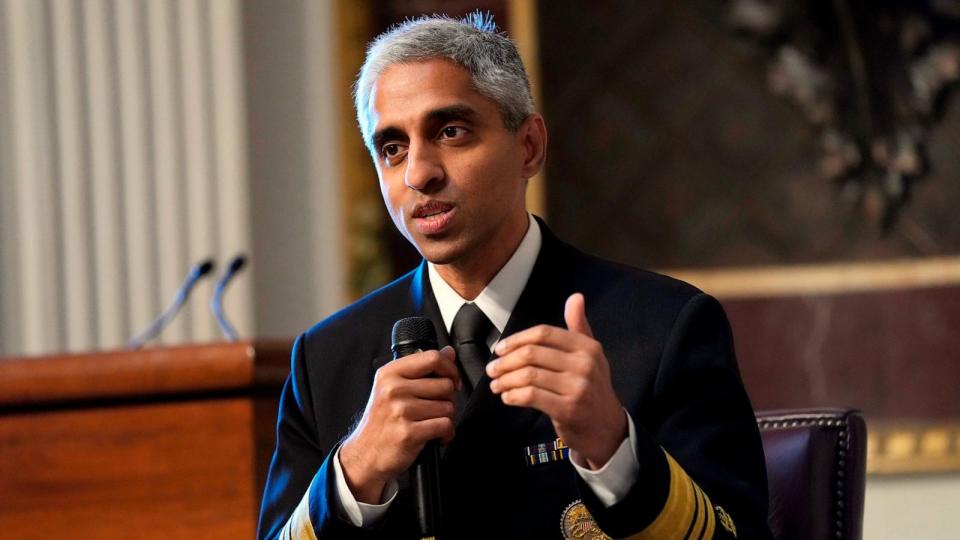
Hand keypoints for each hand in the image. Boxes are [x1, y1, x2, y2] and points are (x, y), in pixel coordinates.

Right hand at [340, 346, 458, 503]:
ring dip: (445, 419)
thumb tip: (448, 352)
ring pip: (448, 407)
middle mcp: (393, 389)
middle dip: (447, 399)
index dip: (450, 369)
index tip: (451, 380)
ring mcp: (400, 411)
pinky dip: (446, 434)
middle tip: (435, 409)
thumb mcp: (393, 389)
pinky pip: (445, 426)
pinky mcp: (409, 432)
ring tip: (430, 424)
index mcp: (389, 373)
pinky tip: (435, 437)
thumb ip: (421, 369)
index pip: (432, 358)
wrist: (364, 455)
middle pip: (445, 384)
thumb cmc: (381, 422)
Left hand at [487, 293, 626, 468]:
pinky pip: (531, 396)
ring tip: (495, 384)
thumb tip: (575, 296)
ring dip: (505, 380)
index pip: (544, 333)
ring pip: (528, 375)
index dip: (516, 339)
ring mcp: (577, 387)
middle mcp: (585, 364)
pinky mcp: (568, 409)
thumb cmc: (592, 388)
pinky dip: (513, 395)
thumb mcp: (591, 356)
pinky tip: (507, 397)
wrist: (607, 428)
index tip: (500, 349)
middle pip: (532, 353)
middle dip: (505, 361)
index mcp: (587, 347)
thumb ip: (579, 326)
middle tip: (492, 369)